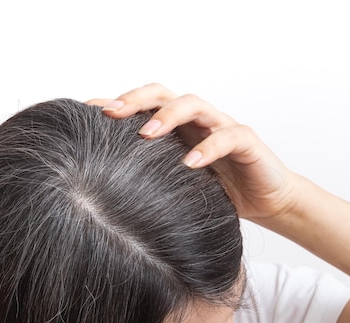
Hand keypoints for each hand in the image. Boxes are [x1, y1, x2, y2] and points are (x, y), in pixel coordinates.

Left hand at [87, 83, 297, 222]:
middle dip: (135, 99)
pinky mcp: (247, 142)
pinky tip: (191, 163)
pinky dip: (209, 147)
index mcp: (176, 128)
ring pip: (193, 105)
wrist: (267, 202)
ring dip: (167, 115)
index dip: (114, 104)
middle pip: (163, 94)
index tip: (83, 113)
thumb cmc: (216, 192)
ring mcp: (221, 127)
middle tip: (110, 114)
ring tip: (146, 134)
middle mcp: (196, 121)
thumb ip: (150, 177)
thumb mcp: (175, 185)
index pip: (142, 106)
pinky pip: (228, 137)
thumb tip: (101, 190)